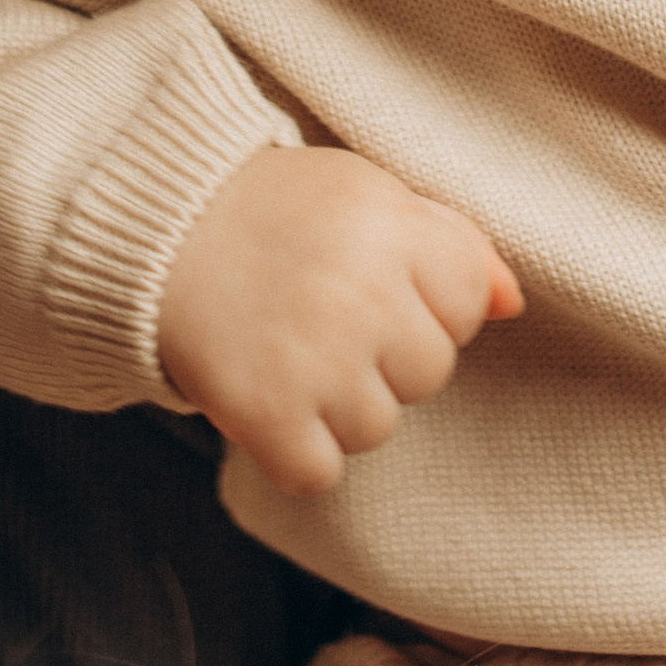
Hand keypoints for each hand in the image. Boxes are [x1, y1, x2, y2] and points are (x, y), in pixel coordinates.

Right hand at [157, 146, 522, 497]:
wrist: (151, 229)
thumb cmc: (271, 211)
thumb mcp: (366, 193)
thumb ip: (451, 240)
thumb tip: (514, 304)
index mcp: (390, 225)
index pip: (467, 302)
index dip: (424, 300)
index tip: (372, 283)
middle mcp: (360, 291)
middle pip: (428, 372)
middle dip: (383, 355)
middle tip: (319, 317)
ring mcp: (313, 357)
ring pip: (377, 427)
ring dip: (336, 405)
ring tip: (288, 352)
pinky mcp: (263, 411)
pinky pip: (318, 472)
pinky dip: (292, 452)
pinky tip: (267, 400)